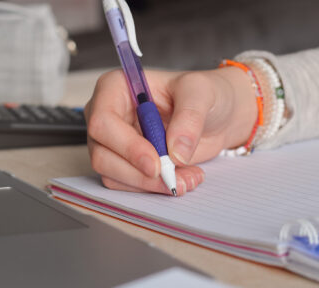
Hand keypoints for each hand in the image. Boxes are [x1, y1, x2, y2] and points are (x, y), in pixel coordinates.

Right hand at [85, 67, 255, 195]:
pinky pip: (129, 185)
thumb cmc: (202, 93)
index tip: (155, 164)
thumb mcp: (201, 92)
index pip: (103, 122)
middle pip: (102, 154)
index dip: (127, 147)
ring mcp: (115, 142)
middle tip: (173, 179)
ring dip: (151, 184)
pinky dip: (155, 188)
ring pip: (113, 175)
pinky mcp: (127, 163)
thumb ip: (190, 118)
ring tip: (188, 178)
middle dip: (139, 173)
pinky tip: (183, 178)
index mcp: (116, 87)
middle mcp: (108, 115)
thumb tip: (175, 151)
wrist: (216, 114)